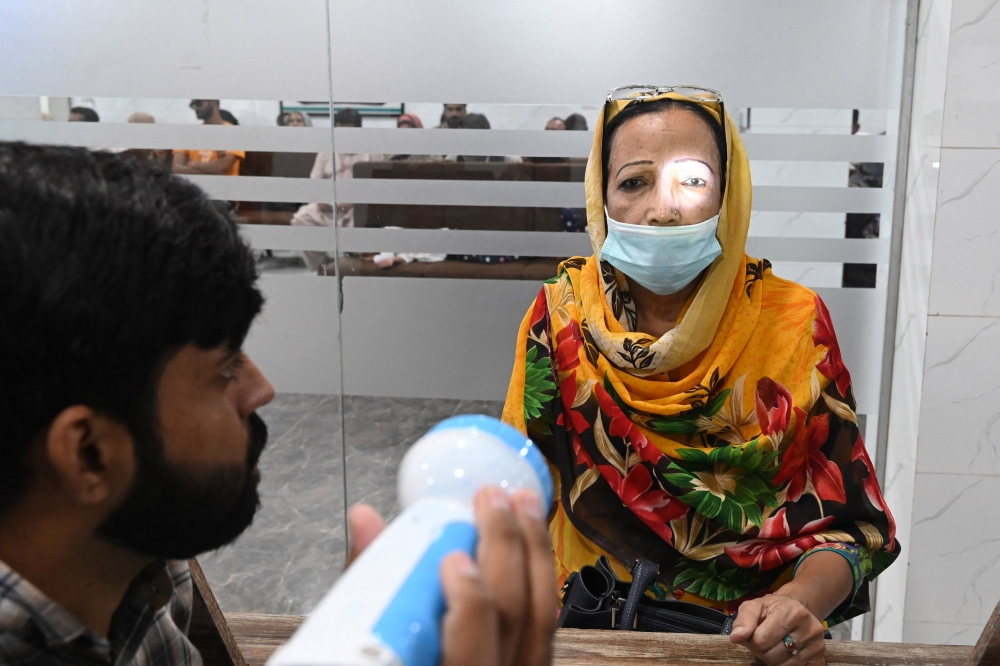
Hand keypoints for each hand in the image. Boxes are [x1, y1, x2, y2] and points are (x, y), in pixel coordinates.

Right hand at [345, 487, 555, 665]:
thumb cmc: (394, 660)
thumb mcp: (371, 646)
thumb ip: (368, 586)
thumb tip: (366, 521)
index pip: (471, 654)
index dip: (470, 604)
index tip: (453, 559)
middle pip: (517, 618)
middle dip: (508, 547)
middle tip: (492, 498)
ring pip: (543, 615)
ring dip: (535, 551)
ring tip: (524, 504)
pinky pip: (546, 622)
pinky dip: (540, 576)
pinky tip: (533, 544)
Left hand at [729, 594, 824, 665]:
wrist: (795, 609)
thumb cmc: (771, 609)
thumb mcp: (754, 607)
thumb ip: (743, 621)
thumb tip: (736, 637)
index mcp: (791, 611)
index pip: (761, 640)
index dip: (752, 640)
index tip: (755, 633)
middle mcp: (809, 627)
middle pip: (772, 656)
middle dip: (763, 651)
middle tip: (765, 641)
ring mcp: (817, 645)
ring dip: (773, 660)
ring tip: (775, 645)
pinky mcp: (820, 658)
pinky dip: (786, 665)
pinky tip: (786, 654)